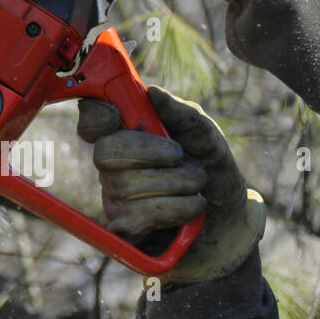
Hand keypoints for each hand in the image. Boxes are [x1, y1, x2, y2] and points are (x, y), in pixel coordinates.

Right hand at [77, 86, 265, 283]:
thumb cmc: (211, 168)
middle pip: (105, 152)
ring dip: (174, 184)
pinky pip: (136, 215)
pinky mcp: (124, 226)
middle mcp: (113, 164)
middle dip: (149, 154)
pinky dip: (174, 208)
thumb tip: (153, 92)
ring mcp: (114, 196)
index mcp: (127, 133)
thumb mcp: (207, 136)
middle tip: (180, 157)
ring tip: (196, 185)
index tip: (118, 116)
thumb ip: (183, 113)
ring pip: (125, 186)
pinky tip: (190, 207)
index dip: (96, 117)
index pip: (91, 120)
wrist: (228, 216)